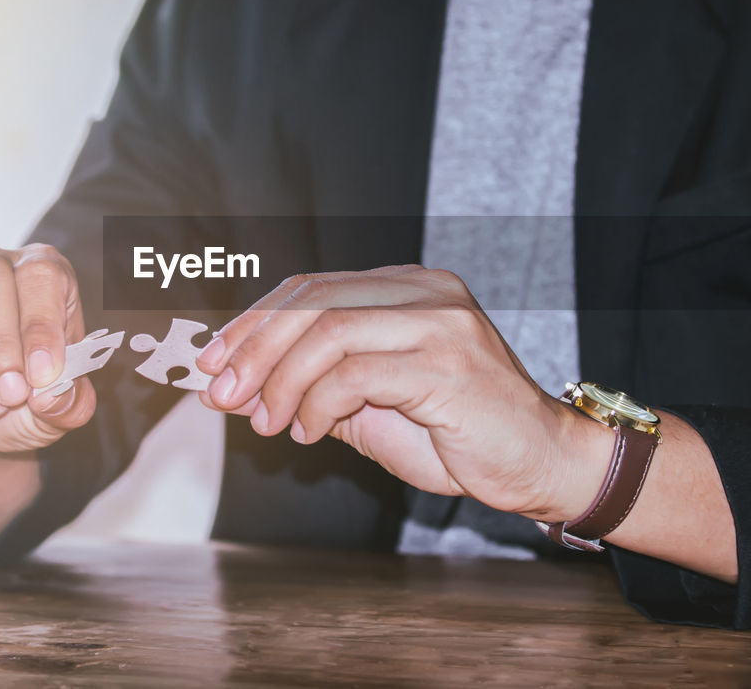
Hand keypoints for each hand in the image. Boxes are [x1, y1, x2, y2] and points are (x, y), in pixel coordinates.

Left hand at [195, 265, 600, 519]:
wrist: (540, 464)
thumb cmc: (454, 435)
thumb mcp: (365, 407)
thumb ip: (305, 388)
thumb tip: (229, 388)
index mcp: (406, 286)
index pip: (310, 287)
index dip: (252, 322)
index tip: (210, 363)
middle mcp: (424, 291)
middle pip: (312, 302)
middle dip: (254, 349)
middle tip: (222, 394)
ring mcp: (441, 322)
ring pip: (328, 332)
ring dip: (281, 382)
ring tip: (268, 423)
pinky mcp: (449, 363)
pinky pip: (356, 373)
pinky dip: (317, 404)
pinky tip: (308, 432)